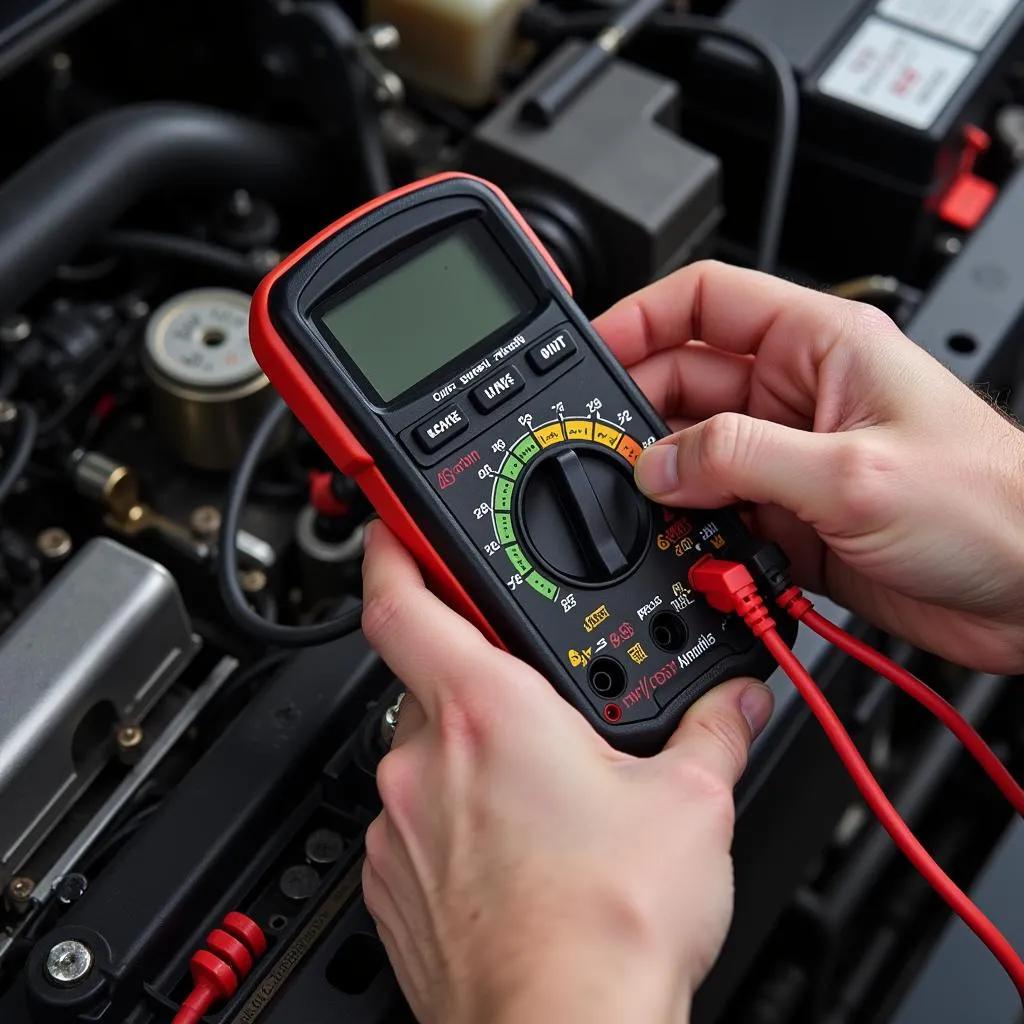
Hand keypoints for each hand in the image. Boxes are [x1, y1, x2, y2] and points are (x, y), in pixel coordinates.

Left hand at [360, 521, 773, 1023]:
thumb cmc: (608, 928)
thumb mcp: (688, 805)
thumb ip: (713, 731)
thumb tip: (734, 703)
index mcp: (485, 712)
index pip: (400, 597)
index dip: (391, 548)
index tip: (395, 529)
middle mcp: (424, 761)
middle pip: (428, 678)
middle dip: (481, 679)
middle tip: (538, 702)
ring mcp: (400, 827)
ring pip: (425, 754)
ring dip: (473, 755)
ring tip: (544, 791)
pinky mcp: (393, 885)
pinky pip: (415, 822)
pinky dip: (455, 816)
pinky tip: (516, 848)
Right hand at [594, 260, 1023, 673]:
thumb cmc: (992, 503)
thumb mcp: (851, 471)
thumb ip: (740, 460)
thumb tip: (658, 463)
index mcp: (818, 345)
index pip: (706, 301)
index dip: (640, 316)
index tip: (588, 348)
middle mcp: (798, 398)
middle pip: (686, 387)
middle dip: (642, 421)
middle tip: (607, 457)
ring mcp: (791, 462)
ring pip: (696, 461)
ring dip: (670, 491)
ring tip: (653, 516)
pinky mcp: (793, 521)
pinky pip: (720, 519)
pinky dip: (698, 539)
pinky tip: (696, 554)